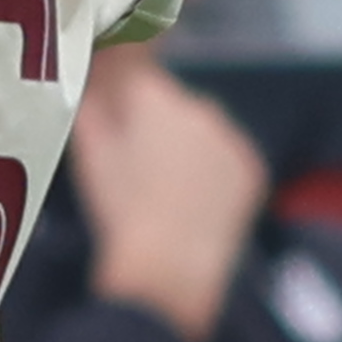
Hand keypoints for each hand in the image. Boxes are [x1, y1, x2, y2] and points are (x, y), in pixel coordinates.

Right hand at [65, 43, 270, 341]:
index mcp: (154, 96)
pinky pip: (226, 160)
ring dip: (185, 148)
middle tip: (134, 167)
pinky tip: (192, 204)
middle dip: (155, 124)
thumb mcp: (90, 154)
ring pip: (201, 131)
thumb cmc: (117, 211)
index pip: (136, 72)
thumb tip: (91, 75)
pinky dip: (212, 174)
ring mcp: (230, 136)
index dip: (122, 89)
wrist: (168, 269)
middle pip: (171, 104)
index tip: (112, 110)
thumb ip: (90, 105)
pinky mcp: (251, 168)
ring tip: (163, 191)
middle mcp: (199, 105)